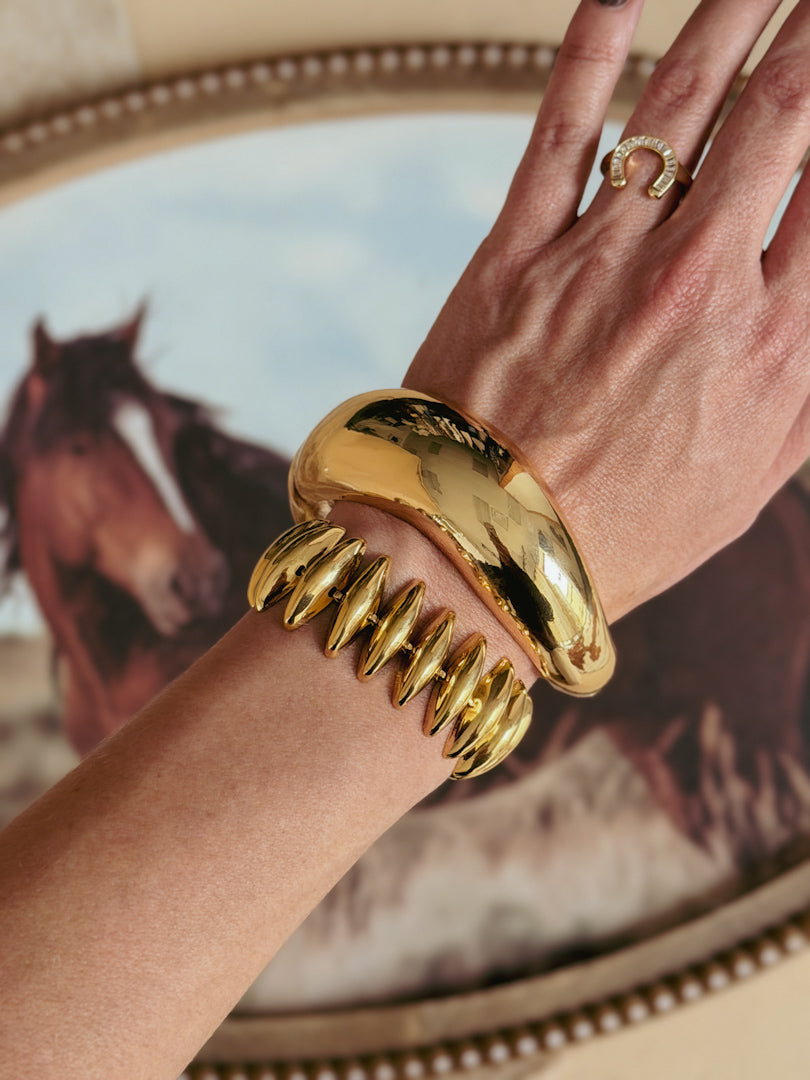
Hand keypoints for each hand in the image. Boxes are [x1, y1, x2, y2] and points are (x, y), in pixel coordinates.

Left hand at [405, 0, 809, 621]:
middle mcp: (700, 283)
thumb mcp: (753, 477)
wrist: (487, 557)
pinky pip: (560, 127)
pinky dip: (589, 46)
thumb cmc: (625, 532)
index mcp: (774, 346)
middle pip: (783, 116)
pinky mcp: (514, 253)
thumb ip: (807, 380)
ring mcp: (602, 259)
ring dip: (733, 12)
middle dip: (809, 39)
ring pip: (682, 99)